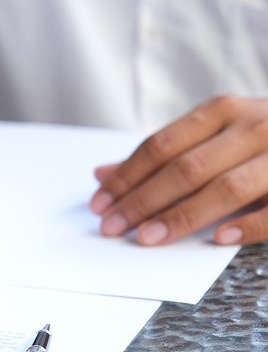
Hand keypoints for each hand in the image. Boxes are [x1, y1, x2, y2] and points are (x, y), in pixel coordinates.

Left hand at [90, 96, 267, 245]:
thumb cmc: (259, 139)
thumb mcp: (214, 135)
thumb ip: (162, 155)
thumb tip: (101, 174)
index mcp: (222, 112)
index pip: (161, 146)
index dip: (127, 176)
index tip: (99, 204)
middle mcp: (253, 127)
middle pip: (187, 168)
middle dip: (143, 200)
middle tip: (112, 228)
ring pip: (227, 187)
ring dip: (183, 216)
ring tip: (147, 238)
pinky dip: (248, 224)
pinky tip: (217, 239)